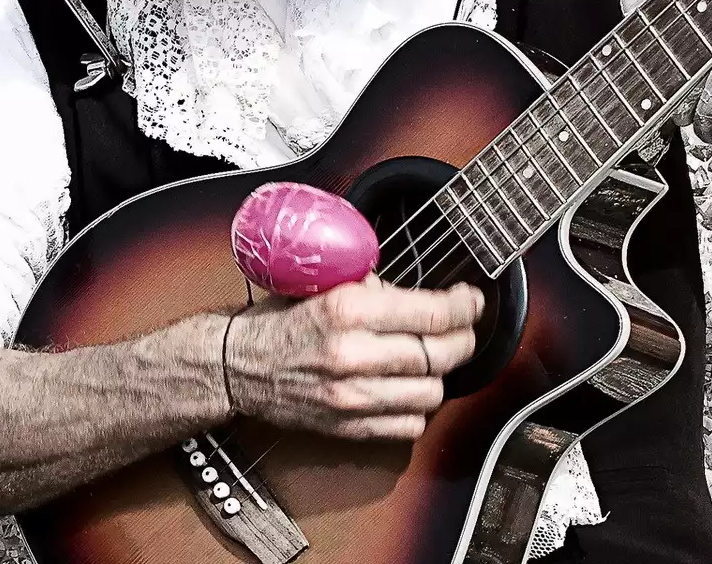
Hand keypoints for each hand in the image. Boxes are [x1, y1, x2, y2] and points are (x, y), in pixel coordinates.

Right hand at [222, 276, 483, 439]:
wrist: (239, 367)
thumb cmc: (283, 322)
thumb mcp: (326, 285)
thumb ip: (375, 287)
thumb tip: (422, 294)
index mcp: (348, 310)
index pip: (431, 314)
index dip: (464, 307)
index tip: (472, 301)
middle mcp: (352, 355)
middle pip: (440, 355)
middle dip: (462, 340)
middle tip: (463, 329)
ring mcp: (351, 396)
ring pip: (432, 393)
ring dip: (441, 376)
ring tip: (432, 360)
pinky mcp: (348, 427)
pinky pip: (409, 425)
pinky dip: (418, 408)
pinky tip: (410, 388)